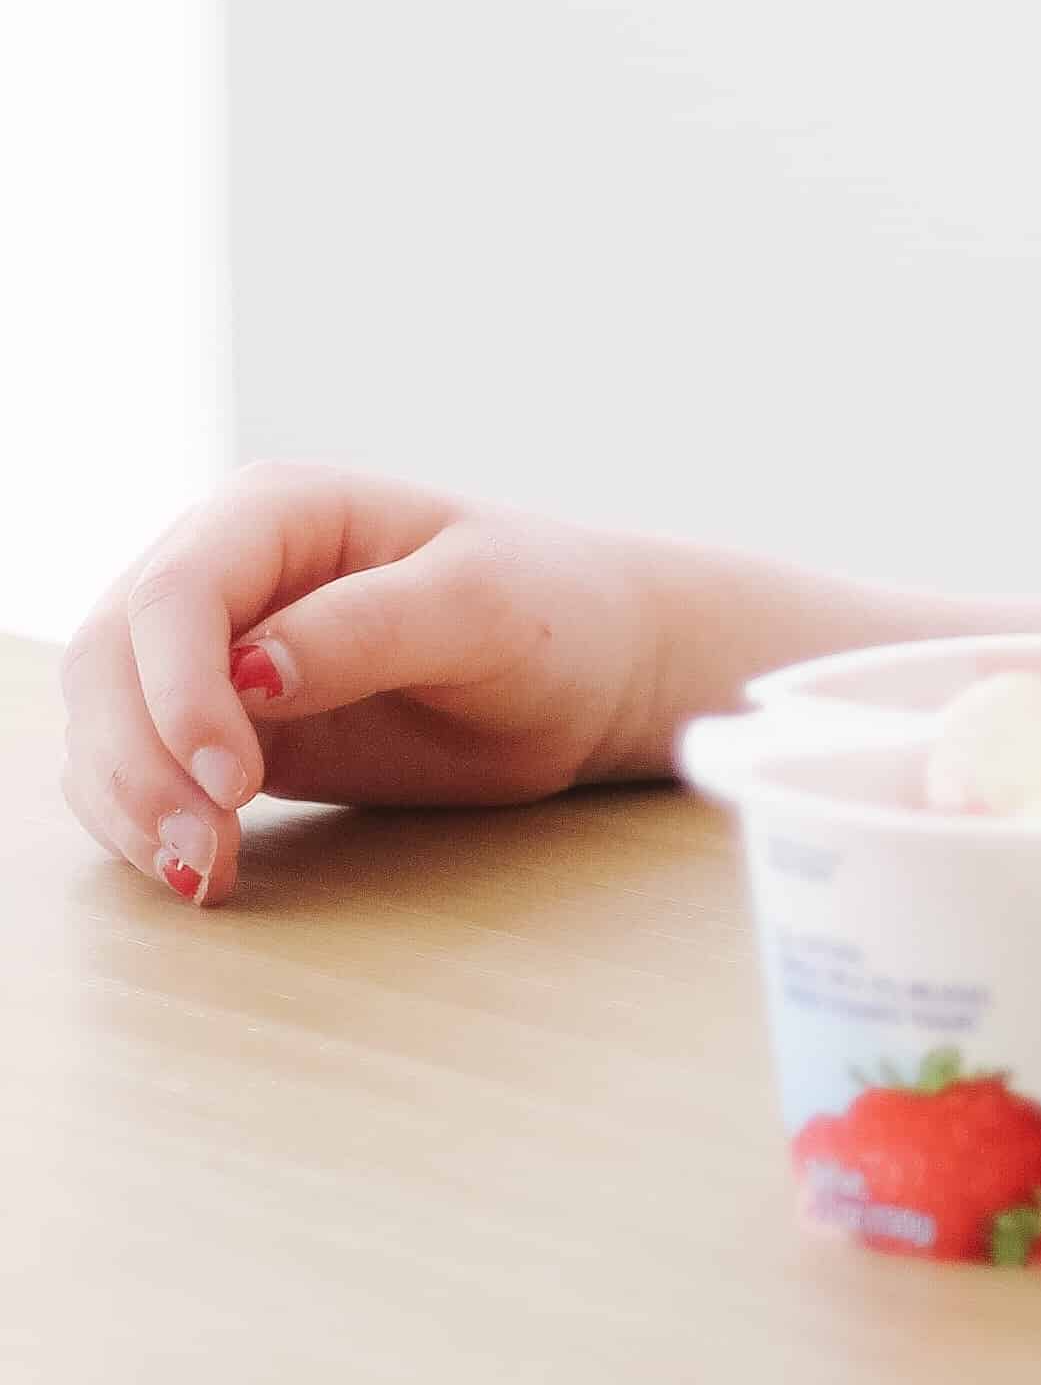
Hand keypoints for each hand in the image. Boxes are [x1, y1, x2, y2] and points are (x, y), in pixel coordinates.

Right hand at [60, 469, 673, 909]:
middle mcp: (229, 570)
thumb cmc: (554, 614)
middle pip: (114, 659)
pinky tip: (202, 866)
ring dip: (132, 805)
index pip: (177, 592)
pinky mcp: (222, 725)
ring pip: (107, 721)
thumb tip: (249, 671)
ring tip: (206, 874)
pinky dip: (142, 824)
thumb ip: (368, 629)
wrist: (589, 671)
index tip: (236, 781)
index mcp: (280, 510)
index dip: (180, 689)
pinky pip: (135, 770)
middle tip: (205, 853)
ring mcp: (214, 649)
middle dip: (140, 762)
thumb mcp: (483, 608)